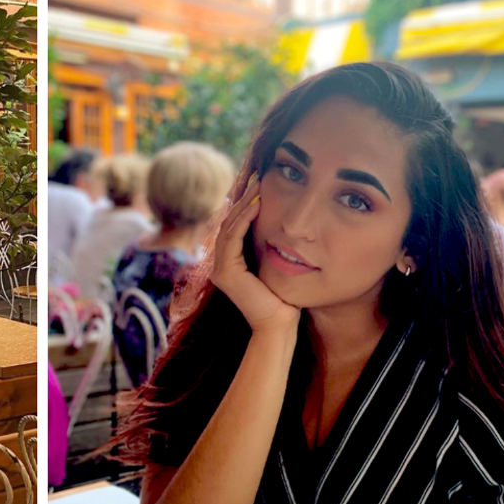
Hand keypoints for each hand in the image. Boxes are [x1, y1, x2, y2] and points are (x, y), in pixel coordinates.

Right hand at [210, 174, 300, 332]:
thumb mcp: (275, 267)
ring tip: (258, 186)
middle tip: (258, 177)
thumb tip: (280, 227)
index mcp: (230, 264)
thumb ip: (269, 249)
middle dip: (243, 199)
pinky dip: (244, 220)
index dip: (245, 205)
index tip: (259, 185)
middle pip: (229, 223)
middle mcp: (220, 266)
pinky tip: (256, 205)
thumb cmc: (283, 300)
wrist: (279, 325)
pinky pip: (233, 239)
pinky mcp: (226, 273)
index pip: (234, 227)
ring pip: (229, 227)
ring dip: (244, 205)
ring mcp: (220, 270)